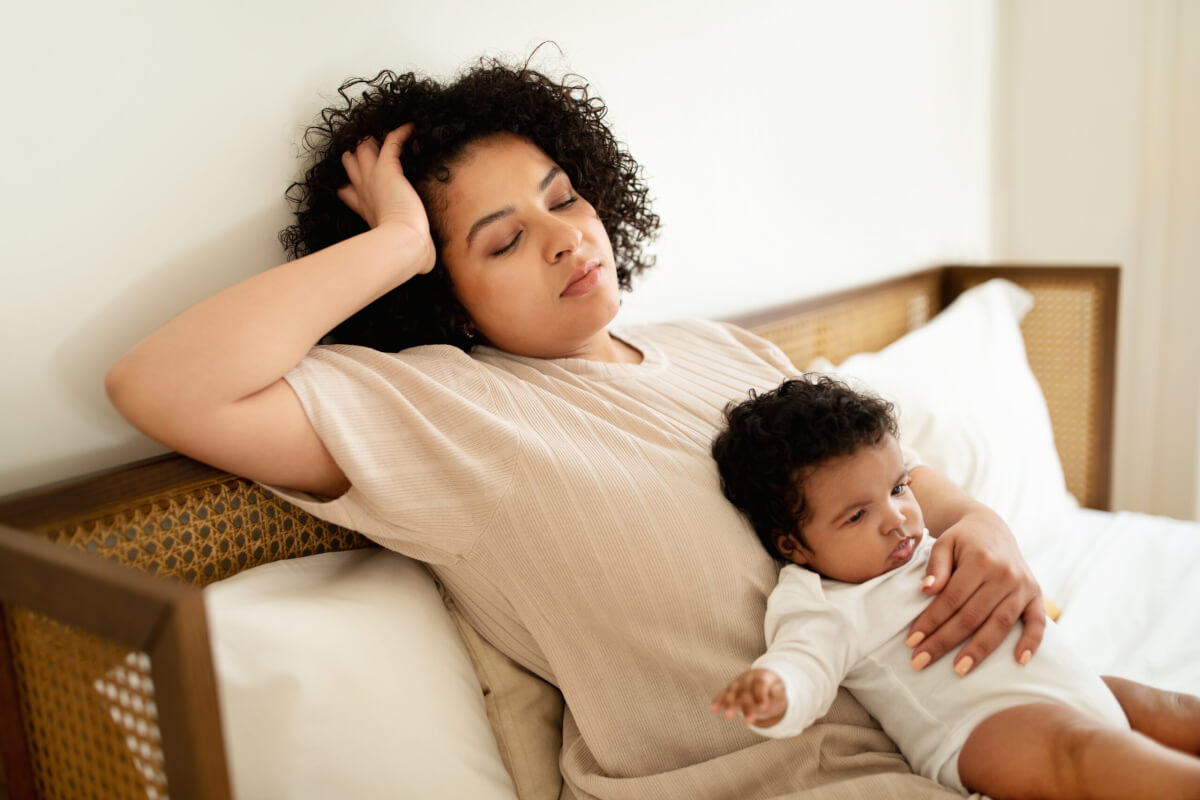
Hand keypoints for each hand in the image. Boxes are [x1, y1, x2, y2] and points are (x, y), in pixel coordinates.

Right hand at [338, 124, 434, 273]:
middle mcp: (365, 191)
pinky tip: (409, 126)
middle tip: (364, 146)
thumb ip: (411, 255)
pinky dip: (400, 132)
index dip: (350, 185)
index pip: (350, 193)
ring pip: (365, 149)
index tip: (348, 184)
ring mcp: (374, 178)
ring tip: (380, 133)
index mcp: (365, 210)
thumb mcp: (400, 252)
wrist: (403, 243)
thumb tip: (426, 266)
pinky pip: (391, 141)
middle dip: (357, 155)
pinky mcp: (387, 168)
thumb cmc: (403, 250)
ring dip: (372, 141)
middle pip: (353, 164)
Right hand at [710, 668, 787, 726]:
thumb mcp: (780, 693)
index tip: (763, 706)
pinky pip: (722, 695)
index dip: (761, 695)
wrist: (763, 679)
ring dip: (729, 705)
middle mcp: (747, 679)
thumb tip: (767, 704)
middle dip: (746, 707)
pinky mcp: (730, 691)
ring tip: (728, 717)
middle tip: (748, 722)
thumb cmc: (773, 690)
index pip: (760, 684)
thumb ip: (777, 697)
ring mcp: (737, 684)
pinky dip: (717, 701)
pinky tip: (713, 710)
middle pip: (745, 691)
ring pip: (732, 693)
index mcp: (762, 677)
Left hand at [908, 508, 1045, 675]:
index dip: (931, 621)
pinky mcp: (1036, 595)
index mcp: (980, 561)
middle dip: (944, 641)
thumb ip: (936, 566)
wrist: (992, 528)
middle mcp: (1005, 575)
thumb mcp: (944, 543)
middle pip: (972, 616)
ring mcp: (1023, 587)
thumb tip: (927, 590)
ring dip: (979, 650)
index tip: (912, 641)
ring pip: (999, 625)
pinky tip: (1019, 661)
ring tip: (959, 670)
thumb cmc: (962, 540)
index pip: (951, 599)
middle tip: (921, 661)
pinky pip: (1037, 622)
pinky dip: (1031, 642)